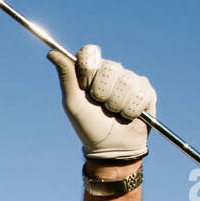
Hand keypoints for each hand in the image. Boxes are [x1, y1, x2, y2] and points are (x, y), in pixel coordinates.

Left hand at [48, 45, 154, 160]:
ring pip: (126, 82)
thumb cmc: (88, 125)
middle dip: (102, 92)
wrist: (110, 148)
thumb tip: (52, 53)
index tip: (85, 87)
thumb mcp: (72, 102)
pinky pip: (140, 94)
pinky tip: (128, 116)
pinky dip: (131, 110)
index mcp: (92, 71)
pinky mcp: (147, 91)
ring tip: (114, 113)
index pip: (89, 52)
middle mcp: (112, 72)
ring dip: (117, 104)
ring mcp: (131, 80)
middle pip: (110, 67)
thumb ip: (66, 76)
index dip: (88, 70)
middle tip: (100, 106)